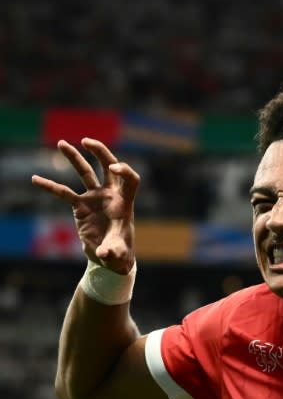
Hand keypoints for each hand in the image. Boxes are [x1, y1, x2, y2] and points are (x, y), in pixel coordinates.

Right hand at [31, 138, 139, 273]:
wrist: (108, 256)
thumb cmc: (119, 253)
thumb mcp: (118, 254)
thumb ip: (112, 252)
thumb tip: (103, 254)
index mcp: (125, 202)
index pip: (130, 180)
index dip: (125, 171)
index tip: (113, 168)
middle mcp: (111, 195)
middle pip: (109, 167)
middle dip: (101, 153)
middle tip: (87, 141)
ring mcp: (95, 197)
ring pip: (85, 173)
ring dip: (74, 158)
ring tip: (62, 143)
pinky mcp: (81, 205)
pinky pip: (64, 193)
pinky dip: (51, 186)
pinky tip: (36, 179)